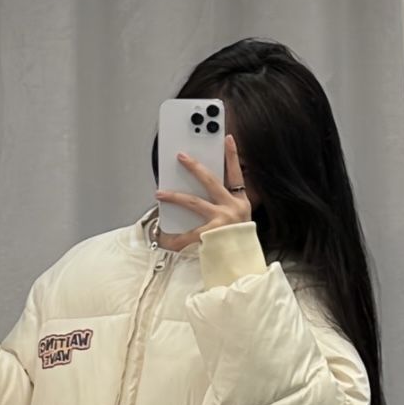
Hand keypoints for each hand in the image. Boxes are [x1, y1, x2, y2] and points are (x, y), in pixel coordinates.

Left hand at [154, 135, 251, 250]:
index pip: (237, 174)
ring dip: (175, 196)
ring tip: (160, 193)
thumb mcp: (241, 220)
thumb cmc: (238, 242)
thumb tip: (207, 192)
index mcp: (241, 202)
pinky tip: (165, 239)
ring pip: (194, 202)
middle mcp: (232, 208)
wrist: (243, 266)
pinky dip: (176, 238)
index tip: (227, 138)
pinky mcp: (211, 235)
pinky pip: (189, 234)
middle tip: (181, 157)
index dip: (233, 155)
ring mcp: (221, 221)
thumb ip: (229, 204)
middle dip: (194, 167)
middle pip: (210, 181)